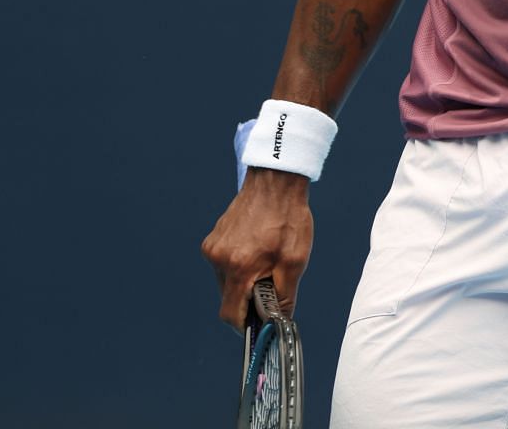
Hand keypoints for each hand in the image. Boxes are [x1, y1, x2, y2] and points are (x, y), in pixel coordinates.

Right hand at [200, 167, 314, 328]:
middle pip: (228, 298)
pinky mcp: (213, 238)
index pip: (230, 314)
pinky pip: (224, 262)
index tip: (257, 325)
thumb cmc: (287, 218)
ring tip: (265, 261)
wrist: (275, 182)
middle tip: (270, 287)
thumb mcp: (294, 261)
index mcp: (238, 268)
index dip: (244, 325)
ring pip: (226, 281)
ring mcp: (213, 247)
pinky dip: (239, 265)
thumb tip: (279, 319)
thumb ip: (284, 295)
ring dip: (244, 281)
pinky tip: (257, 249)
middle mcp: (219, 259)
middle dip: (248, 300)